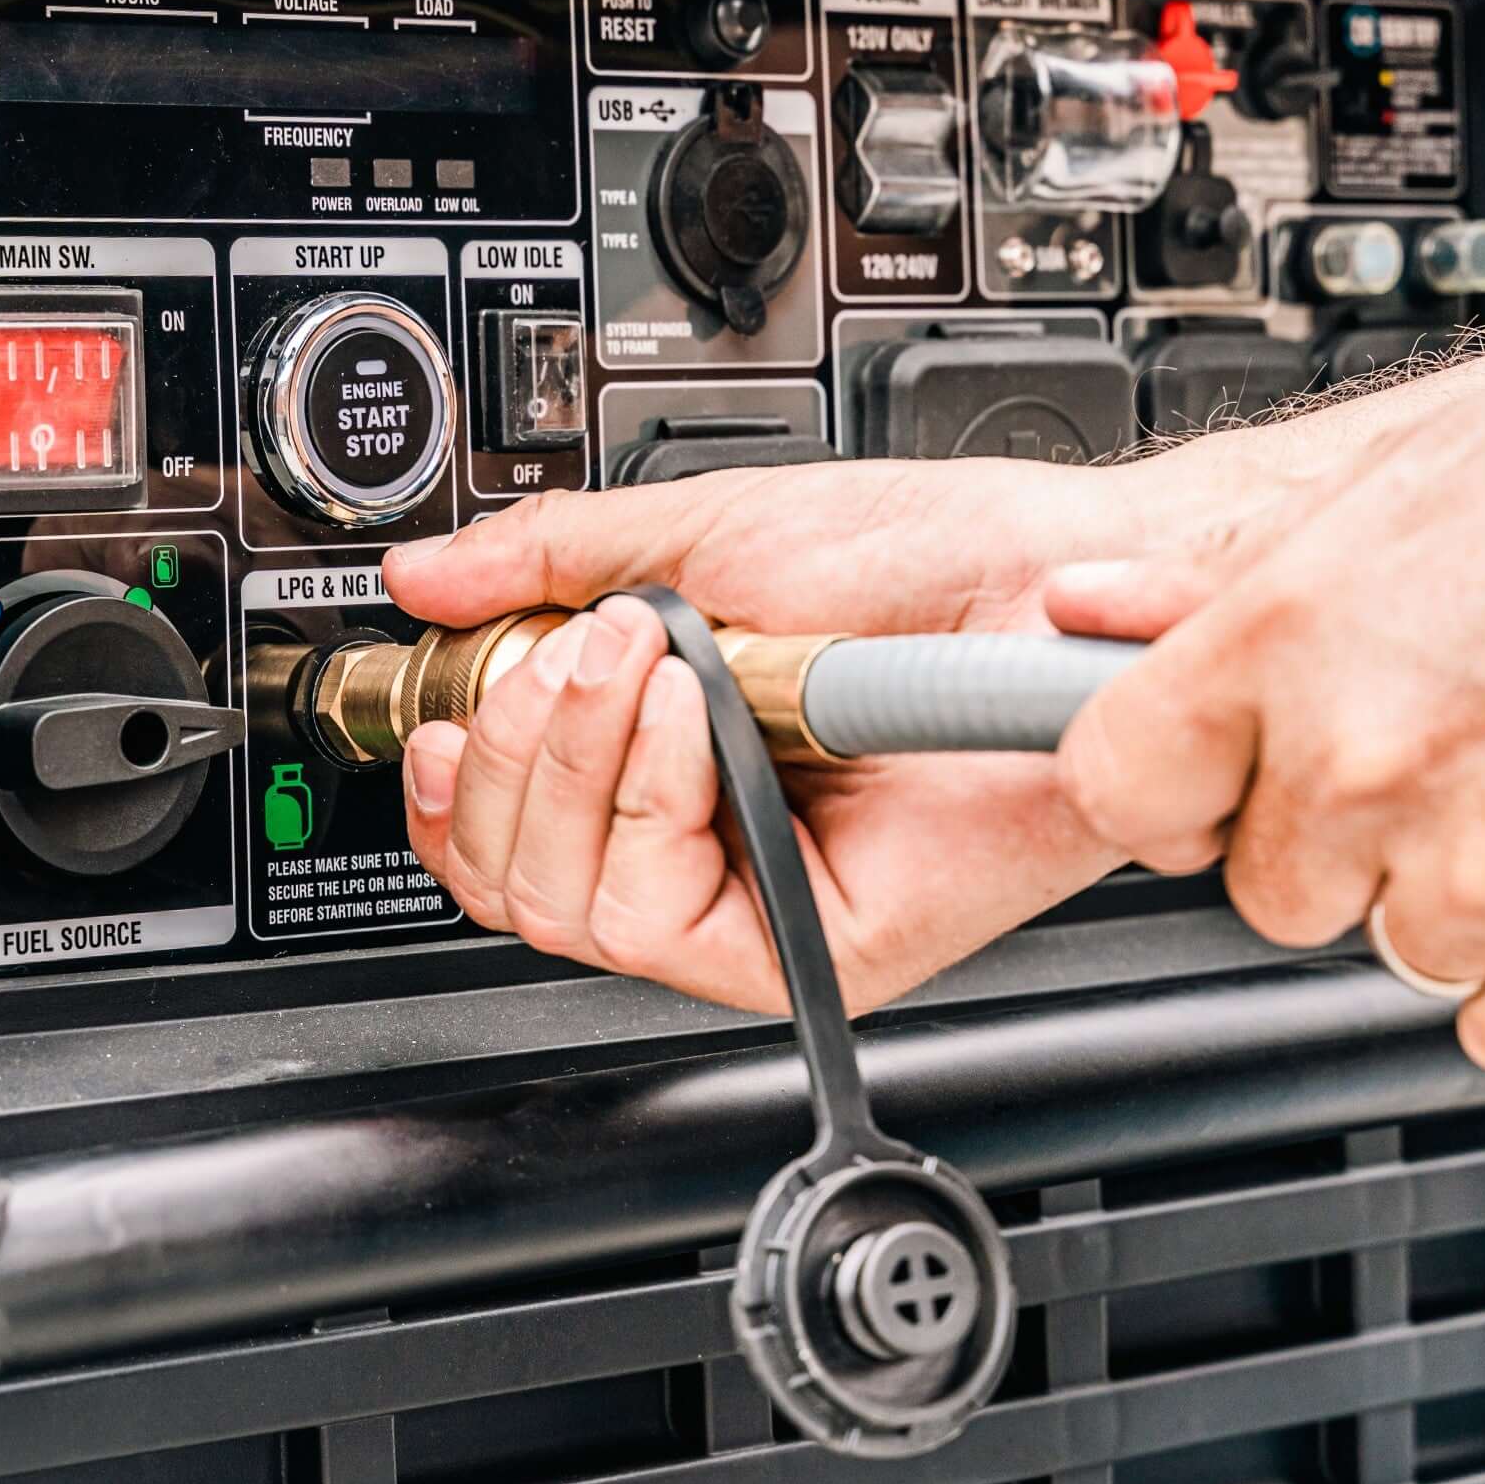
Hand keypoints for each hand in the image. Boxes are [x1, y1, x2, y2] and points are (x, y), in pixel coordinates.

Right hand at [382, 456, 1225, 1013]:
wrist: (1055, 581)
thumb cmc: (930, 559)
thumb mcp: (704, 535)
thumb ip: (553, 564)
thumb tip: (429, 584)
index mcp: (666, 769)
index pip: (501, 831)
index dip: (446, 774)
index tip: (443, 695)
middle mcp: (705, 851)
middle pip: (505, 881)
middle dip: (505, 748)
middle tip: (580, 647)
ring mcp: (758, 907)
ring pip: (559, 907)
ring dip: (573, 757)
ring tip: (653, 658)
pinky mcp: (814, 948)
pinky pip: (654, 920)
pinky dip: (644, 795)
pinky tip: (694, 718)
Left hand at [1046, 328, 1484, 1078]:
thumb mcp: (1414, 479)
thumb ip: (1231, 578)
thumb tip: (1090, 609)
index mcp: (1290, 641)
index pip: (1114, 779)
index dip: (1163, 779)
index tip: (1204, 774)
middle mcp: (1367, 768)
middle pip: (1261, 881)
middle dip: (1328, 830)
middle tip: (1441, 743)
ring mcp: (1483, 880)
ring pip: (1387, 948)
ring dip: (1448, 889)